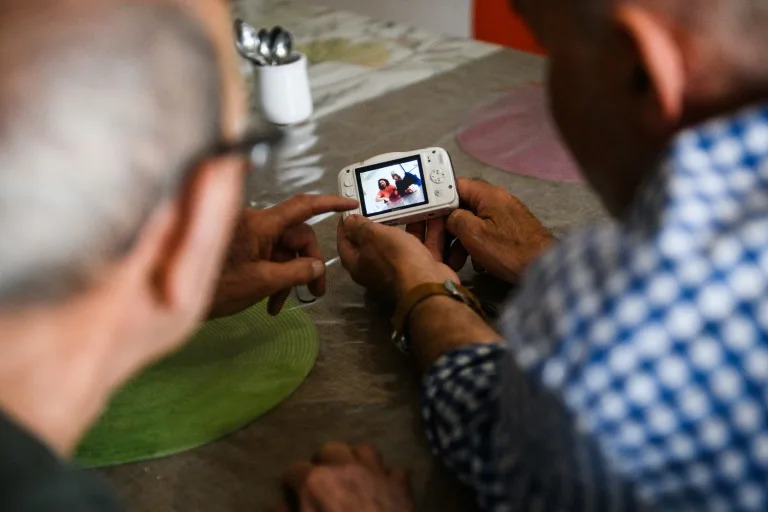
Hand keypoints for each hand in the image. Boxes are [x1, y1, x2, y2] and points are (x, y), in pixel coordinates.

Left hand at [210, 194, 357, 317]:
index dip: (329, 203)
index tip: (349, 203)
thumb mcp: (261, 282)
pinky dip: (272, 276)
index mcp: (260, 224)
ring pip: (280, 250)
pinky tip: (268, 302)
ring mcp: (246, 235)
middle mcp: (254, 224)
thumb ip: (295, 272)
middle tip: (315, 292)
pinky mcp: (238, 247)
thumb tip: (317, 266)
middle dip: (307, 263)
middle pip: (295, 236)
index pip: (302, 207)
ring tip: (281, 305)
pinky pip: (265, 256)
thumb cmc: (213, 287)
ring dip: (287, 276)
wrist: (170, 297)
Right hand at [277, 442, 414, 511]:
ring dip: (356, 460)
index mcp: (315, 482)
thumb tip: (277, 505)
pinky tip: (384, 487)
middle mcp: (345, 467)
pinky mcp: (400, 486)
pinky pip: (395, 470)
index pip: (294, 470)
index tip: (292, 492)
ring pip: (364, 450)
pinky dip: (388, 477)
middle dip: (323, 462)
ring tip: (351, 474)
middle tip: (322, 481)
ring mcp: (376, 473)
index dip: (292, 482)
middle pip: (330, 450)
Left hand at [337, 215, 457, 299]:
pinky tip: (433, 216)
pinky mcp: (421, 269)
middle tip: (380, 205)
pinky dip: (428, 232)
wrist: (427, 284)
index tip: (350, 210)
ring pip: (401, 243)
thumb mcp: (372, 236)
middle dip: (378, 223)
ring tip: (408, 206)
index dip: (345, 226)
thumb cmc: (394, 257)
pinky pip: (423, 246)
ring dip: (407, 225)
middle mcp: (376, 270)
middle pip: (374, 243)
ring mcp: (400, 270)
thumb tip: (348, 221)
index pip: (344, 243)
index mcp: (358, 265)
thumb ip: (359, 226)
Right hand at [445, 178, 554, 282]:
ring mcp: (504, 216)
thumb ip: (455, 219)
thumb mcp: (474, 234)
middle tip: (436, 247)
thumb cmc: (511, 251)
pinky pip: (484, 233)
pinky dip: (474, 246)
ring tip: (452, 262)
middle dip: (446, 228)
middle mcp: (497, 201)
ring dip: (458, 242)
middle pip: (461, 207)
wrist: (545, 267)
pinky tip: (473, 263)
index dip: (437, 200)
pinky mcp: (509, 231)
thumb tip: (449, 218)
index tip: (427, 216)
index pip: (454, 186)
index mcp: (488, 195)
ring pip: (471, 223)